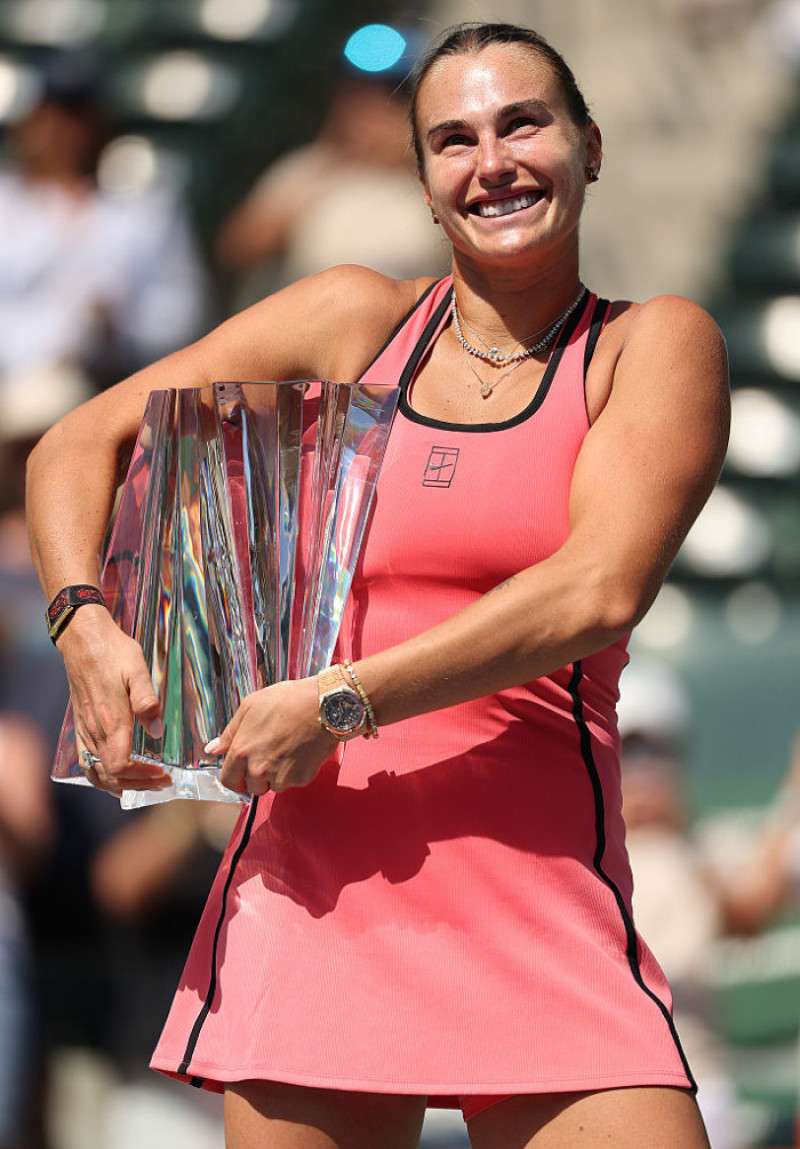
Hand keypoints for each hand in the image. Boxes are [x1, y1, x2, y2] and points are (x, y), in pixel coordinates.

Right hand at [58, 606, 170, 794]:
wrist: (82, 639)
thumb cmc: (113, 652)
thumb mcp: (138, 670)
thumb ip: (147, 701)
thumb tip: (157, 731)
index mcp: (110, 720)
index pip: (121, 766)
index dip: (142, 777)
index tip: (163, 773)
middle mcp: (94, 730)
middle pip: (110, 775)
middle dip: (137, 784)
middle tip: (162, 782)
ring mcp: (84, 729)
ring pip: (95, 772)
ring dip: (118, 784)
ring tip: (142, 784)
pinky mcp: (80, 725)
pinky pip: (86, 761)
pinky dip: (101, 775)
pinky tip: (117, 774)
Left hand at [206, 677, 338, 795]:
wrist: (324, 705)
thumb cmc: (289, 700)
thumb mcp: (251, 706)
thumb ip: (229, 732)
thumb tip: (212, 750)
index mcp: (242, 751)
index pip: (228, 781)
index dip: (235, 777)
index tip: (243, 773)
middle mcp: (259, 768)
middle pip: (253, 787)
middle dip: (259, 776)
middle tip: (271, 754)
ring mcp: (281, 776)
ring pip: (275, 786)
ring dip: (279, 774)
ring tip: (289, 749)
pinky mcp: (301, 778)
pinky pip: (294, 782)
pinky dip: (297, 771)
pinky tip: (302, 751)